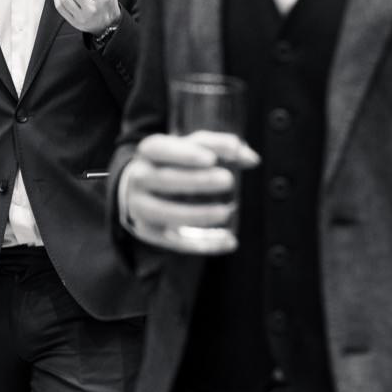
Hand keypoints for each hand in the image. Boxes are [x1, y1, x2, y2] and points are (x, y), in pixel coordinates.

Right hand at [120, 132, 259, 252]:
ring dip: (196, 214)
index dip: (185, 153)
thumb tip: (252, 159)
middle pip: (164, 179)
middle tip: (228, 180)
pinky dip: (202, 244)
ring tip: (225, 212)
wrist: (141, 188)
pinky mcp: (148, 231)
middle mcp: (139, 178)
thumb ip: (222, 147)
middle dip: (197, 181)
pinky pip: (175, 241)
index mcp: (149, 151)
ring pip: (165, 213)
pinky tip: (228, 241)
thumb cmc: (176, 162)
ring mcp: (140, 206)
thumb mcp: (194, 148)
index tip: (211, 158)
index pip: (161, 148)